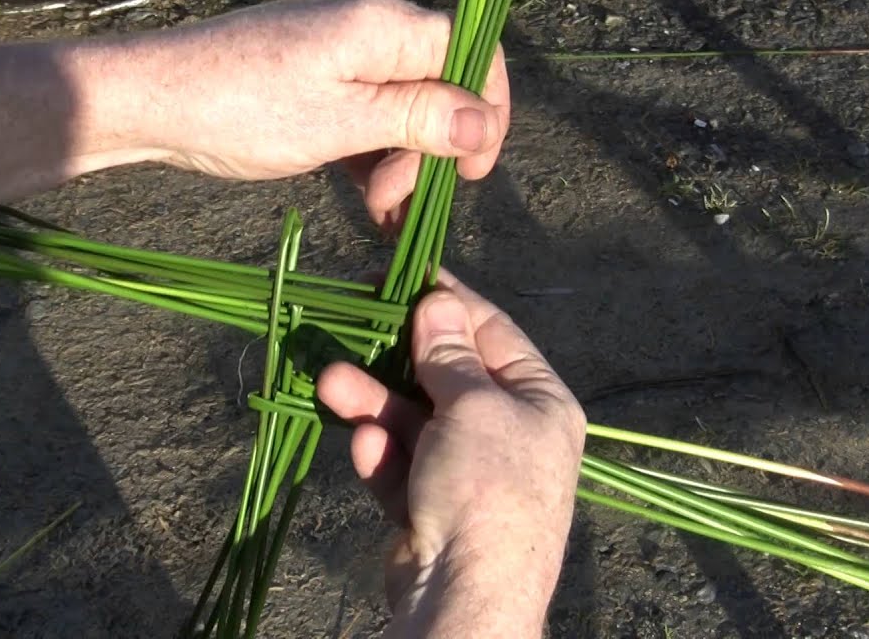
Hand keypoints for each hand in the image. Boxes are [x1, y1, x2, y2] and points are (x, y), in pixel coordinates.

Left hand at [111, 0, 509, 227]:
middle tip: (397, 206)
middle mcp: (367, 23)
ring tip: (375, 211)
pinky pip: (366, 110)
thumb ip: (420, 119)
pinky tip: (364, 196)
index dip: (487, 110)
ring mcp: (338, 47)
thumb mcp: (342, 124)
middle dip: (430, 150)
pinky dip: (372, 153)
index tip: (475, 172)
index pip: (471, 50)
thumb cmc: (242, 110)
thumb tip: (483, 124)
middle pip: (438, 83)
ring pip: (402, 104)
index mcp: (382, 24)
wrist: (150, 101)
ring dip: (400, 161)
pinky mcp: (314, 72)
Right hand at [318, 274, 585, 637]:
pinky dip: (381, 455)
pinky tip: (364, 448)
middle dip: (395, 355)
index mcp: (539, 403)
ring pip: (413, 419)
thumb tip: (438, 301)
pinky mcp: (430, 506)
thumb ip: (449, 354)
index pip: (492, 334)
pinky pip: (400, 465)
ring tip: (329, 382)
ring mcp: (468, 473)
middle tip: (354, 317)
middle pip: (444, 376)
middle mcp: (508, 435)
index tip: (406, 272)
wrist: (465, 597)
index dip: (449, 301)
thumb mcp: (473, 407)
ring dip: (373, 401)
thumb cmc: (486, 489)